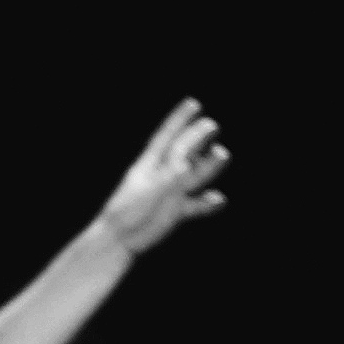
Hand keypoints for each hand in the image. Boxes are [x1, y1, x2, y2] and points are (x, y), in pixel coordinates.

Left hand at [97, 100, 230, 257]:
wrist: (120, 239)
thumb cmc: (127, 211)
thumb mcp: (148, 191)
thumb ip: (168, 177)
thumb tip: (187, 165)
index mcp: (150, 163)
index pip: (167, 136)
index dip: (180, 119)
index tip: (193, 104)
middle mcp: (164, 174)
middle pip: (184, 151)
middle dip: (198, 138)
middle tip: (212, 125)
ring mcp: (171, 192)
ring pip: (195, 175)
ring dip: (209, 165)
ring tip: (223, 153)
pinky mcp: (176, 211)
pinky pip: (196, 205)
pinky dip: (208, 202)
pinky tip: (219, 199)